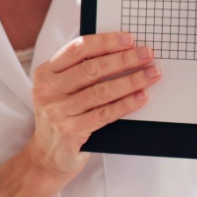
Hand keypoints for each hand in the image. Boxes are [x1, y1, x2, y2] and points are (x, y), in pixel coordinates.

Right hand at [26, 33, 158, 175]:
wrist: (46, 157)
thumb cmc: (61, 117)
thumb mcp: (61, 90)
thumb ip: (80, 72)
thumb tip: (121, 52)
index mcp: (45, 73)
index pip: (77, 49)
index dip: (105, 42)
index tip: (129, 39)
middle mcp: (48, 90)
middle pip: (91, 69)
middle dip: (123, 59)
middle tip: (146, 55)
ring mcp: (57, 112)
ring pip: (101, 91)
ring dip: (130, 81)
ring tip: (151, 74)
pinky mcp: (70, 132)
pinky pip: (104, 114)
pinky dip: (126, 104)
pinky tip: (141, 97)